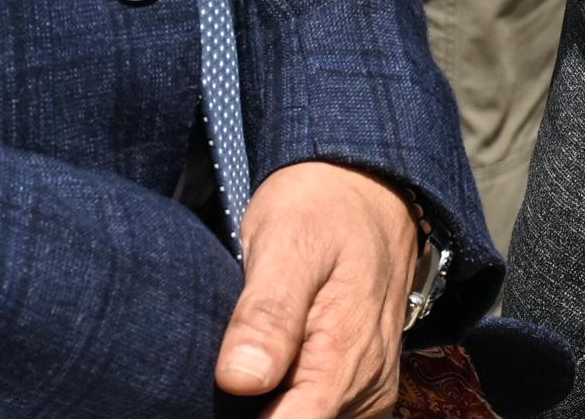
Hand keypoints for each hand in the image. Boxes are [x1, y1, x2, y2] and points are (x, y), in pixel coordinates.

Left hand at [216, 159, 420, 418]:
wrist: (372, 187)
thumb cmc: (322, 209)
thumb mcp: (288, 242)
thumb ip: (268, 313)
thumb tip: (239, 381)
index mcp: (345, 361)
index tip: (212, 393)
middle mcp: (366, 389)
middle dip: (249, 410)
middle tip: (222, 364)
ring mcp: (369, 391)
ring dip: (268, 407)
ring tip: (241, 363)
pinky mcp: (365, 387)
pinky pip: (321, 412)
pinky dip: (288, 402)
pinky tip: (265, 375)